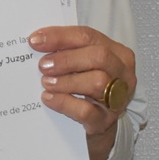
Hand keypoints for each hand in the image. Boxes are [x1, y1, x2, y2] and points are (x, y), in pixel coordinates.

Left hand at [28, 25, 136, 159]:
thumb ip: (67, 51)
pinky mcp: (106, 121)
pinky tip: (49, 98)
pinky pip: (87, 110)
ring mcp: (117, 98)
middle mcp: (122, 74)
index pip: (88, 36)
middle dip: (66, 59)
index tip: (36, 40)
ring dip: (66, 81)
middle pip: (99, 56)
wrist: (98, 123)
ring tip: (46, 82)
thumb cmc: (88, 86)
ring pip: (97, 82)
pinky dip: (65, 102)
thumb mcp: (83, 64)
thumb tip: (38, 42)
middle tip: (43, 65)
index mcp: (117, 53)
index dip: (60, 37)